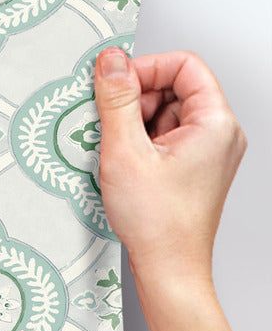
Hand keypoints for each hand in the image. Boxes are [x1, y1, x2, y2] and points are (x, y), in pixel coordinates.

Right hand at [93, 47, 246, 288]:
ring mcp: (208, 153)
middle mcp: (219, 134)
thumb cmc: (158, 223)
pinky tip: (124, 165)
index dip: (145, 68)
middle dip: (136, 100)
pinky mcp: (193, 169)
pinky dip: (140, 144)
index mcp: (215, 123)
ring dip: (134, 124)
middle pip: (174, 89)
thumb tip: (110, 62)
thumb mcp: (125, 152)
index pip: (184, 66)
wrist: (169, 269)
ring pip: (166, 114)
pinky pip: (165, 138)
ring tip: (118, 153)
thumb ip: (117, 100)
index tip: (114, 84)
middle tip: (110, 125)